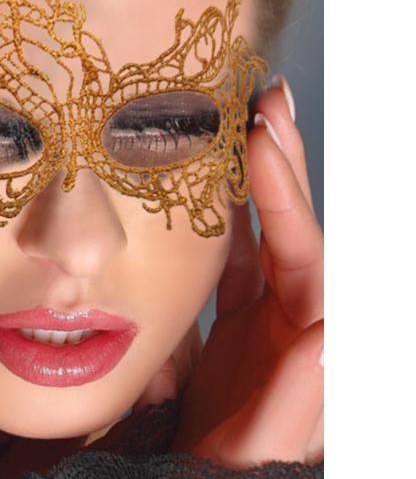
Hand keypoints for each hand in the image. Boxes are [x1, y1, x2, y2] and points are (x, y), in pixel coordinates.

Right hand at [141, 75, 323, 467]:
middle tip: (267, 100)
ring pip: (261, 231)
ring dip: (251, 177)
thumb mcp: (262, 446)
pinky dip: (221, 217)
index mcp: (310, 339)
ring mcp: (264, 315)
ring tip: (240, 121)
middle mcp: (294, 316)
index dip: (286, 191)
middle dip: (281, 162)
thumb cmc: (234, 471)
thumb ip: (301, 393)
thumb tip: (334, 329)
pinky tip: (208, 185)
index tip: (261, 137)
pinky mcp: (234, 320)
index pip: (304, 249)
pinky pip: (231, 256)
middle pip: (291, 224)